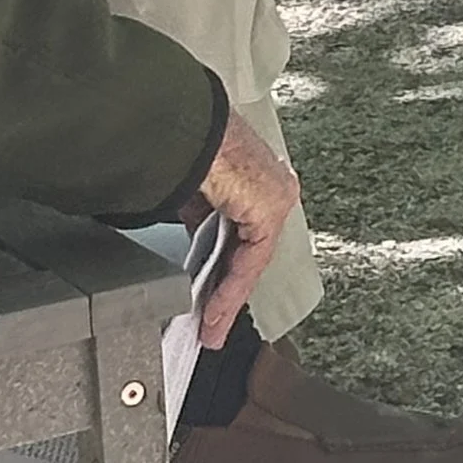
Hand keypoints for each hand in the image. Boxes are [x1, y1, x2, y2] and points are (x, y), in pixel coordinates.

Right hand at [183, 112, 301, 348]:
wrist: (187, 133)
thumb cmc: (188, 152)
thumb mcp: (196, 198)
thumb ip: (203, 224)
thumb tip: (195, 254)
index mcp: (257, 180)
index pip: (244, 237)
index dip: (225, 275)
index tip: (210, 305)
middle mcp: (273, 187)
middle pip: (248, 252)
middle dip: (226, 293)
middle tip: (211, 327)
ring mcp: (276, 198)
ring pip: (250, 261)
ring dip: (227, 298)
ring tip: (210, 328)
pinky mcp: (270, 208)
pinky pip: (250, 260)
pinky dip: (230, 289)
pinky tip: (213, 311)